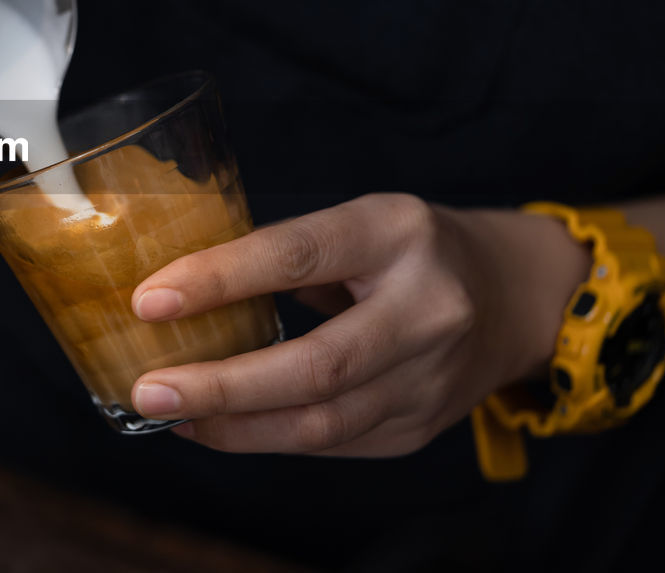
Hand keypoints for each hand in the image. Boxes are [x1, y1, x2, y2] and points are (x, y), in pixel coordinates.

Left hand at [128, 194, 590, 453]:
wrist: (517, 296)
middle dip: (220, 385)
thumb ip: (285, 254)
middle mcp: (426, 308)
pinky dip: (265, 438)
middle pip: (315, 365)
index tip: (149, 301)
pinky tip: (215, 426)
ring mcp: (431, 378)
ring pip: (320, 422)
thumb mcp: (360, 221)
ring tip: (168, 413)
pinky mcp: (421, 425)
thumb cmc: (413, 248)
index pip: (297, 255)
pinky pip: (331, 443)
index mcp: (397, 233)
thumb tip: (181, 293)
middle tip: (147, 390)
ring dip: (233, 425)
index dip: (219, 280)